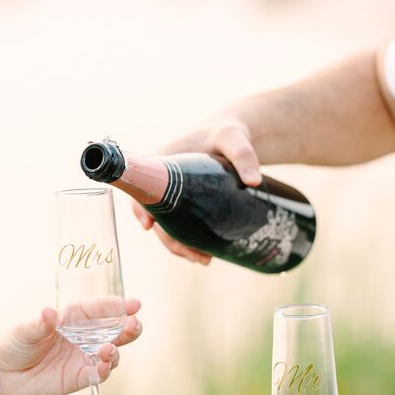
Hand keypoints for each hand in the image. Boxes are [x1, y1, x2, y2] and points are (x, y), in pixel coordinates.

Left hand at [0, 299, 141, 394]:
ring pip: (111, 353)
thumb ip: (40, 324)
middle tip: (135, 325)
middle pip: (114, 331)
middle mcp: (82, 337)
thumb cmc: (14, 344)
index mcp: (71, 319)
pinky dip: (105, 370)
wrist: (2, 373)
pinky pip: (99, 374)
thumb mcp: (24, 330)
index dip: (117, 307)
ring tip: (109, 349)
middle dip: (128, 328)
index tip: (135, 305)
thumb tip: (49, 313)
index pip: (99, 310)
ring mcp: (83, 358)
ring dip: (116, 350)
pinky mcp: (79, 378)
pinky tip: (104, 366)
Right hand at [131, 116, 262, 265]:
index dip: (140, 208)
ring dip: (180, 247)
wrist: (231, 138)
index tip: (149, 226)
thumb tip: (253, 182)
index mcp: (162, 165)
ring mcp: (174, 198)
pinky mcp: (186, 207)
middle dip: (171, 241)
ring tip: (204, 260)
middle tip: (196, 256)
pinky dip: (188, 242)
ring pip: (168, 228)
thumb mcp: (233, 137)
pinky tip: (204, 252)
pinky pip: (179, 227)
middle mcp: (162, 184)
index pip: (142, 188)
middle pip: (157, 217)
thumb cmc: (226, 133)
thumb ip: (243, 155)